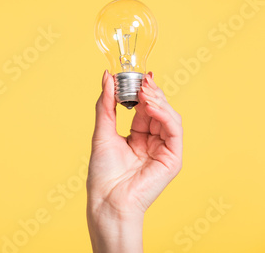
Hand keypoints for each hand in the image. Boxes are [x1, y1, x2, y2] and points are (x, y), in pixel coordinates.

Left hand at [86, 70, 182, 251]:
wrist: (107, 200)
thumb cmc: (103, 173)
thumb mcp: (102, 131)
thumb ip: (106, 104)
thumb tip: (107, 77)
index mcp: (138, 137)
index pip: (144, 108)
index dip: (140, 91)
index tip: (133, 76)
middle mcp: (153, 142)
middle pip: (158, 110)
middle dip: (151, 92)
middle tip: (141, 79)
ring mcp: (164, 150)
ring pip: (169, 117)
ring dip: (158, 100)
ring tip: (144, 90)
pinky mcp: (173, 158)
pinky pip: (174, 130)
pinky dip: (164, 115)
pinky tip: (151, 105)